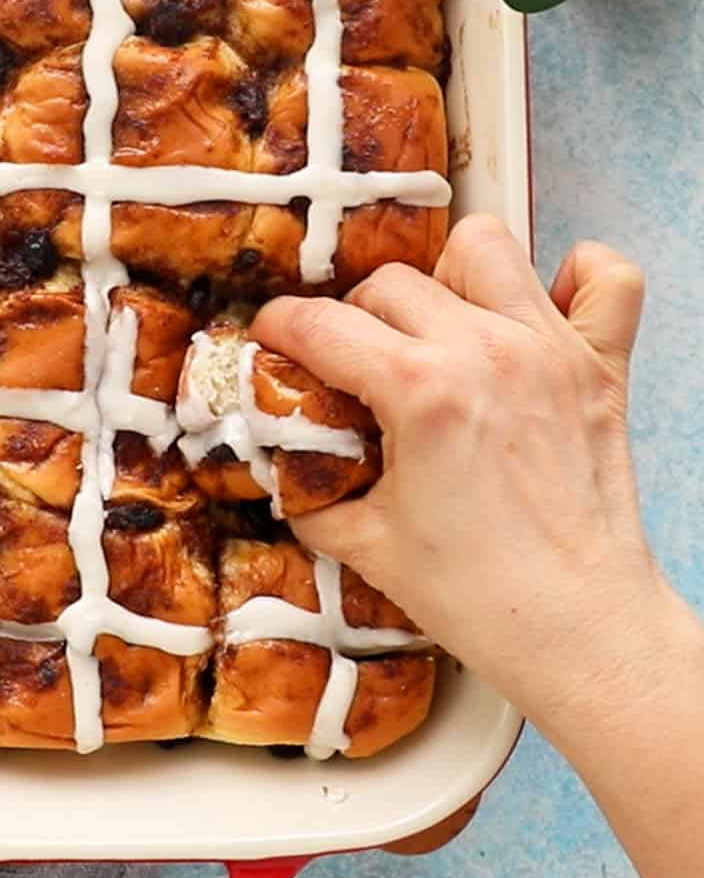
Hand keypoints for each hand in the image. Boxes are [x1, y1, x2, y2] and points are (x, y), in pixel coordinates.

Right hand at [251, 214, 676, 748]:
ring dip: (447, 277)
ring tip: (438, 326)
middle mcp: (485, 352)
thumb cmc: (477, 596)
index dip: (278, 328)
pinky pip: (607, 278)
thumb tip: (280, 456)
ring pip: (484, 246)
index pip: (320, 324)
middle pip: (390, 282)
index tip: (269, 341)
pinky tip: (540, 309)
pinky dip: (578, 276)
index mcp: (420, 392)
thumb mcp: (362, 542)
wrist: (577, 631)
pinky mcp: (601, 367)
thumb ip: (308, 488)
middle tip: (351, 363)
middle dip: (354, 316)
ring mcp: (549, 350)